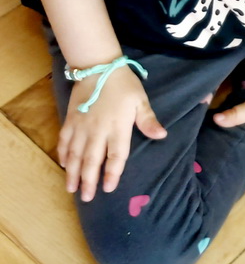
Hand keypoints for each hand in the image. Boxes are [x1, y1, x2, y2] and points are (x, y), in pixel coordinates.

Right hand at [59, 67, 166, 201]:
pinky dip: (64, 153)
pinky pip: (65, 140)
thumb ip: (148, 120)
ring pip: (76, 154)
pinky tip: (64, 165)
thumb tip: (161, 136)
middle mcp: (97, 130)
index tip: (108, 188)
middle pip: (92, 160)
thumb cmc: (123, 83)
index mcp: (117, 128)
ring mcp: (81, 126)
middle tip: (86, 198)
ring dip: (73, 172)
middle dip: (89, 181)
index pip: (115, 156)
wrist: (97, 65)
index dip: (112, 173)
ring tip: (71, 189)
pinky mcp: (70, 119)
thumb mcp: (140, 100)